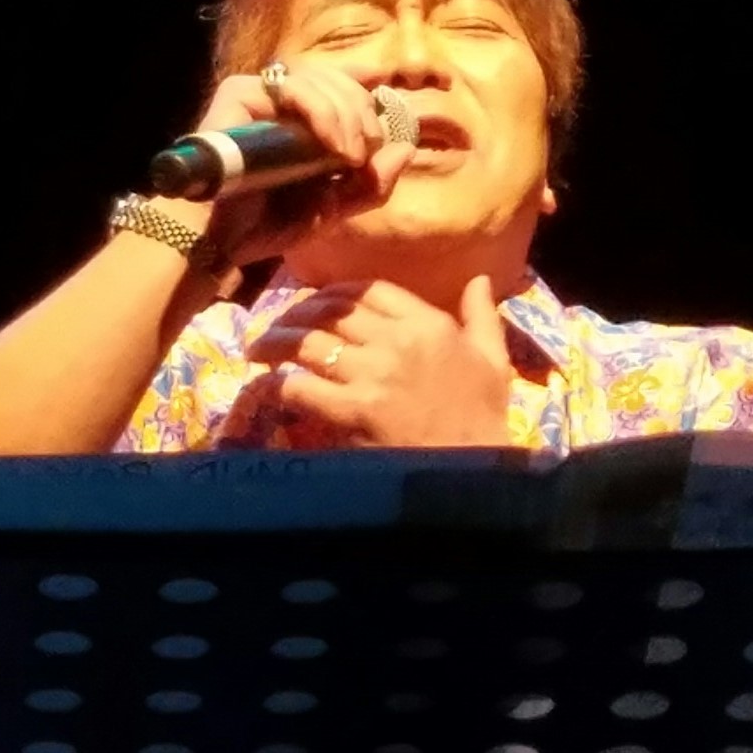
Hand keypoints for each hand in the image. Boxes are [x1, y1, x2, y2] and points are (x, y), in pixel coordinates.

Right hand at [183, 60, 415, 269]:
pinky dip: (322, 112)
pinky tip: (335, 145)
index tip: (385, 110)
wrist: (220, 240)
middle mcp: (279, 102)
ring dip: (347, 115)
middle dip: (363, 113)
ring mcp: (259, 93)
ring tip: (353, 156)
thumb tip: (406, 149)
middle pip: (335, 79)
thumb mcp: (332, 209)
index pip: (339, 85)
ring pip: (318, 79)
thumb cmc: (267, 224)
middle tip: (367, 151)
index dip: (365, 90)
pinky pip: (291, 86)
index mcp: (299, 121)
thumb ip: (370, 184)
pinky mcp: (239, 93)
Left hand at [246, 276, 511, 447]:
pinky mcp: (353, 410)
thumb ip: (481, 316)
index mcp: (428, 324)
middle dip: (297, 313)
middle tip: (280, 325)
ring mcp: (372, 375)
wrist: (474, 473)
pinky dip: (280, 382)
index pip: (369, 290)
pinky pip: (302, 386)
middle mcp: (396, 341)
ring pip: (308, 342)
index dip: (335, 292)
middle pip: (331, 311)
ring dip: (276, 342)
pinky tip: (270, 384)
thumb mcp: (493, 361)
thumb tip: (479, 279)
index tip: (319, 302)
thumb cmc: (483, 418)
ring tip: (258, 349)